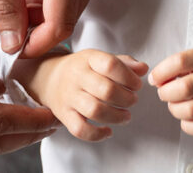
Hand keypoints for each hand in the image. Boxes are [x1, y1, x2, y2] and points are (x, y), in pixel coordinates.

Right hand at [15, 49, 148, 141]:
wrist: (48, 78)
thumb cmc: (82, 69)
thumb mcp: (100, 59)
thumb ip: (124, 63)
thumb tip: (143, 69)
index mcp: (88, 59)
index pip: (110, 64)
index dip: (128, 76)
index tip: (137, 84)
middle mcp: (77, 77)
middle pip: (106, 90)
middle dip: (126, 98)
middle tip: (133, 100)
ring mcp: (69, 97)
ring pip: (94, 110)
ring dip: (116, 116)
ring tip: (126, 116)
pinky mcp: (64, 115)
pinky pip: (80, 129)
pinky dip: (97, 134)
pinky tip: (108, 131)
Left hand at [149, 48, 192, 137]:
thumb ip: (183, 65)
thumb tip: (157, 80)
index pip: (181, 61)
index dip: (161, 71)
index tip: (154, 79)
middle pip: (185, 88)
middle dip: (166, 93)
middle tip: (164, 93)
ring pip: (191, 111)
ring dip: (174, 109)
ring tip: (175, 104)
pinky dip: (186, 125)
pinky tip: (186, 117)